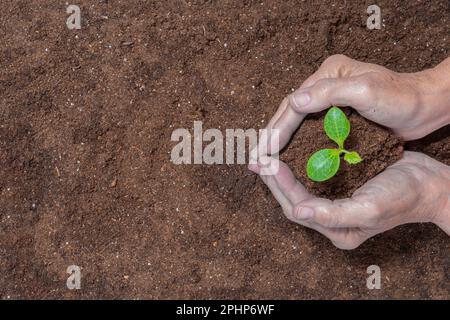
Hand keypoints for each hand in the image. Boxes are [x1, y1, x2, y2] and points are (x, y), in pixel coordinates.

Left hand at [250, 152, 449, 248]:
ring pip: (300, 186)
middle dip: (273, 179)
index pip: (296, 207)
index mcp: (337, 230)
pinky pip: (312, 175)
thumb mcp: (370, 209)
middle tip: (257, 157)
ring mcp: (335, 202)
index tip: (267, 163)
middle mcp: (332, 219)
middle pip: (292, 199)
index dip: (280, 186)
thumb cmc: (404, 197)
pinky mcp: (340, 186)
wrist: (431, 183)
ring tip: (266, 152)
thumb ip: (332, 216)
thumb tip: (297, 213)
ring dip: (282, 170)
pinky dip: (299, 162)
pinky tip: (290, 148)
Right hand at [257, 55, 449, 160]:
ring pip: (296, 123)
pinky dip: (296, 145)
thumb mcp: (368, 92)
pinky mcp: (337, 115)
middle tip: (254, 162)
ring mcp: (330, 100)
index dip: (276, 130)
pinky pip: (309, 131)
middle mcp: (325, 85)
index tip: (263, 152)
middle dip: (271, 138)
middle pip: (289, 113)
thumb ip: (330, 93)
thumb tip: (293, 100)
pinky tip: (288, 159)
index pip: (293, 105)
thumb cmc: (401, 97)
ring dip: (280, 143)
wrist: (426, 106)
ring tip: (264, 163)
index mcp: (328, 74)